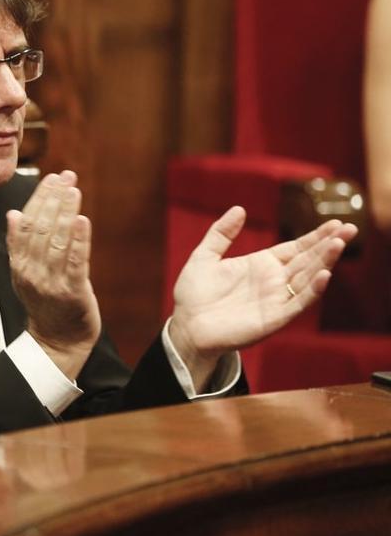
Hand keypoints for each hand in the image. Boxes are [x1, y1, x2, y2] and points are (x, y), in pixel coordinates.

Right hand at [6, 171, 100, 377]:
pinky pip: (75, 262)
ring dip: (65, 212)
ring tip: (73, 190)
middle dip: (53, 199)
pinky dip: (79, 240)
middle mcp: (31, 272)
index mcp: (19, 264)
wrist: (57, 341)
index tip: (51, 177)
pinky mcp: (72, 293)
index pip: (26, 224)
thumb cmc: (46, 303)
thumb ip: (19, 244)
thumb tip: (13, 214)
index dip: (38, 198)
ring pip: (56, 241)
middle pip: (40, 228)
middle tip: (66, 176)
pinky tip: (82, 219)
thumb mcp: (26, 272)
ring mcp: (51, 283)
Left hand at [169, 206, 357, 385]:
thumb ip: (221, 233)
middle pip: (308, 260)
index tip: (335, 222)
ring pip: (308, 278)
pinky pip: (297, 303)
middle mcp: (274, 281)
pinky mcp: (273, 318)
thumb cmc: (194, 295)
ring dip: (324, 262)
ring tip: (338, 244)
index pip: (296, 248)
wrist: (186, 327)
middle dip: (329, 245)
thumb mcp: (204, 257)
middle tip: (350, 228)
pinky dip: (312, 290)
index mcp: (261, 264)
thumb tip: (239, 208)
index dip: (315, 236)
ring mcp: (275, 299)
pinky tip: (324, 275)